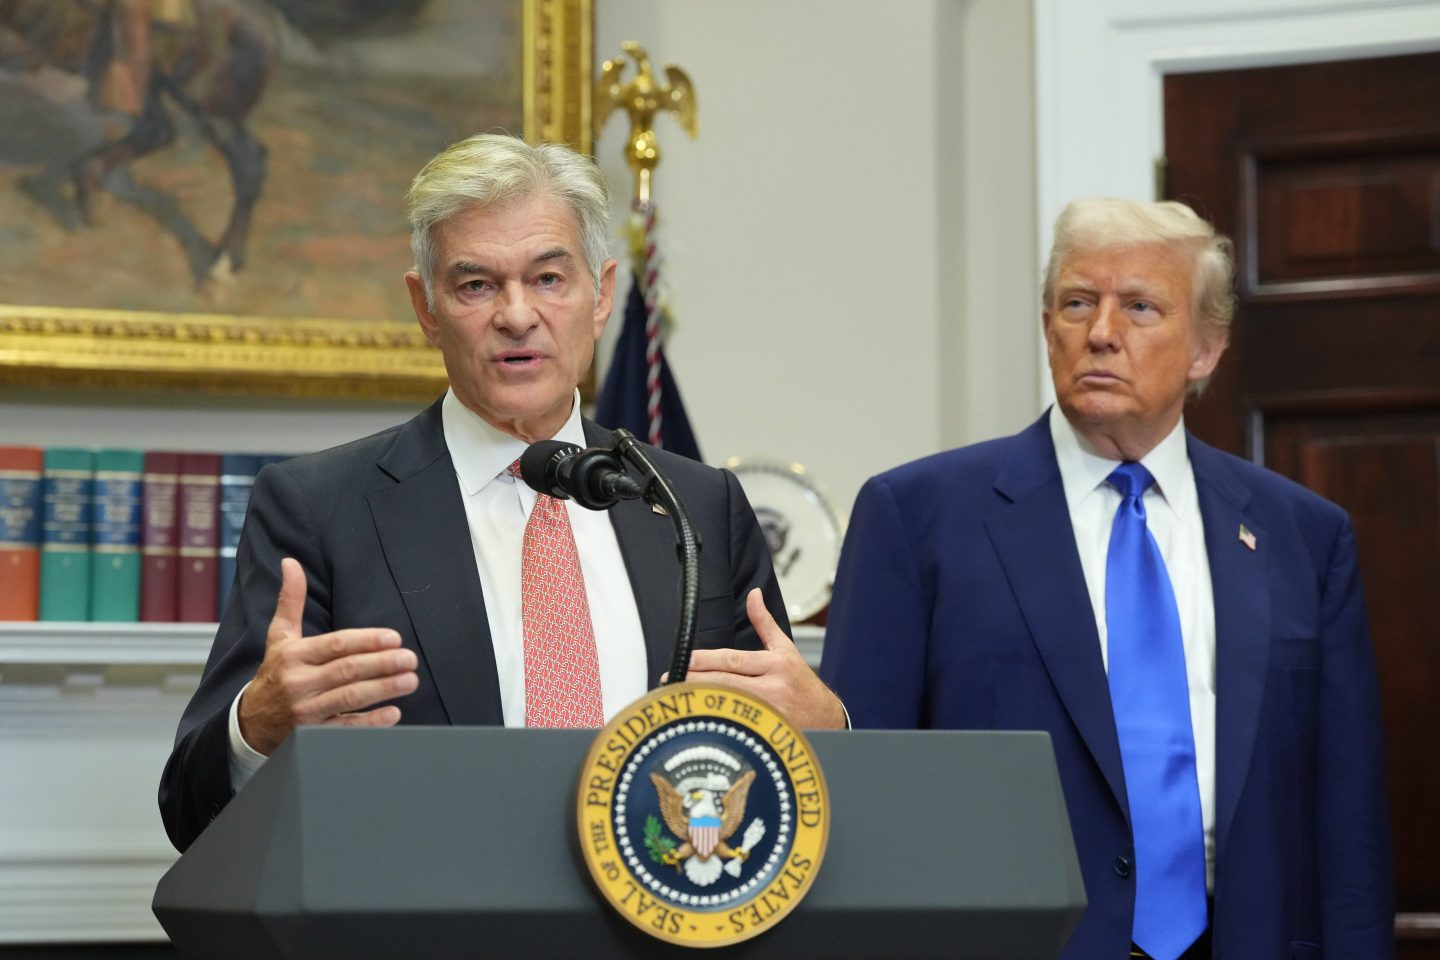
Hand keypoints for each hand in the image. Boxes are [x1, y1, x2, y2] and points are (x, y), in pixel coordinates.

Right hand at [237, 558, 418, 754]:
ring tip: (410, 680)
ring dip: (384, 689)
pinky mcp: (313, 733)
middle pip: (347, 671)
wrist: (250, 723)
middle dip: (382, 664)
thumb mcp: (279, 637)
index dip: (366, 641)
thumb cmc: (275, 673)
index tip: (394, 638)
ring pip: (350, 698)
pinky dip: (371, 721)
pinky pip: (346, 728)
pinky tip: (394, 712)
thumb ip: (290, 600)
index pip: (335, 645)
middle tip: (409, 659)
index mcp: (294, 655)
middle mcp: (299, 682)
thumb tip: (291, 562)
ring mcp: (306, 711)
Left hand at [674, 588, 846, 728]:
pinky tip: (699, 718)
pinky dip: (716, 721)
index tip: (686, 660)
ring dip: (701, 701)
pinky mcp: (766, 733)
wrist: (826, 718)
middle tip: (671, 679)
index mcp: (775, 665)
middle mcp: (773, 689)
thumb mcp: (786, 649)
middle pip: (726, 683)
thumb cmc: (802, 683)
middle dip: (695, 681)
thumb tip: (754, 595)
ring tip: (679, 696)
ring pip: (728, 705)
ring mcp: (769, 714)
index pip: (733, 660)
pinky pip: (736, 726)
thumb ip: (765, 623)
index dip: (706, 660)